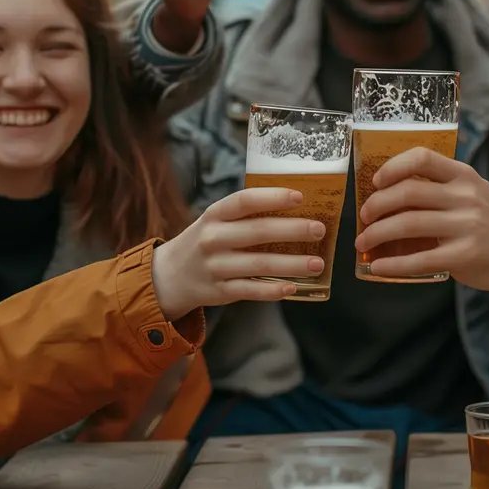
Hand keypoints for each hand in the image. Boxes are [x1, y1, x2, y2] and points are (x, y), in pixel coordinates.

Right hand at [151, 188, 325, 319]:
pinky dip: (273, 290)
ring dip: (292, 264)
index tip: (300, 197)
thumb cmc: (206, 241)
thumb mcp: (216, 221)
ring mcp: (215, 267)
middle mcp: (212, 239)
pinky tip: (293, 286)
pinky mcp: (219, 292)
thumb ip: (246, 215)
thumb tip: (297, 208)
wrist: (169, 275)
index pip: (245, 201)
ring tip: (318, 263)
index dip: (273, 197)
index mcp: (215, 215)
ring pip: (259, 264)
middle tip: (319, 229)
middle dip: (293, 230)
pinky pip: (250, 291)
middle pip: (258, 232)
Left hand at [354, 148, 488, 316]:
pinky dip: (392, 264)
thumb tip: (388, 194)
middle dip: (376, 205)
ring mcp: (465, 227)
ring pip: (407, 224)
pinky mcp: (464, 256)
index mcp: (463, 176)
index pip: (422, 158)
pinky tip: (378, 267)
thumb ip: (441, 189)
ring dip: (376, 234)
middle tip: (364, 218)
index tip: (376, 181)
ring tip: (364, 242)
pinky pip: (418, 259)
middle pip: (407, 192)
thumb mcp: (473, 193)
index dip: (393, 167)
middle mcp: (465, 197)